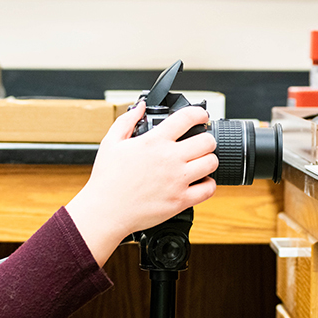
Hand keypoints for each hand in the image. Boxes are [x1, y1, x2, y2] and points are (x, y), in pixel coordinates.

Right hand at [66, 101, 217, 265]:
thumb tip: (141, 106)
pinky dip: (208, 184)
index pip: (187, 118)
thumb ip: (127, 120)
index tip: (201, 116)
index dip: (199, 113)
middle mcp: (169, 159)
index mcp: (154, 142)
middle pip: (207, 141)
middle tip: (202, 141)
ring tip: (201, 161)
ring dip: (209, 160)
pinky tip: (200, 181)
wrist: (106, 211)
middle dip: (207, 138)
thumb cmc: (107, 178)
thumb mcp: (110, 142)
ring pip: (211, 163)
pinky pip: (208, 189)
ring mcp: (177, 180)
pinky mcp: (180, 200)